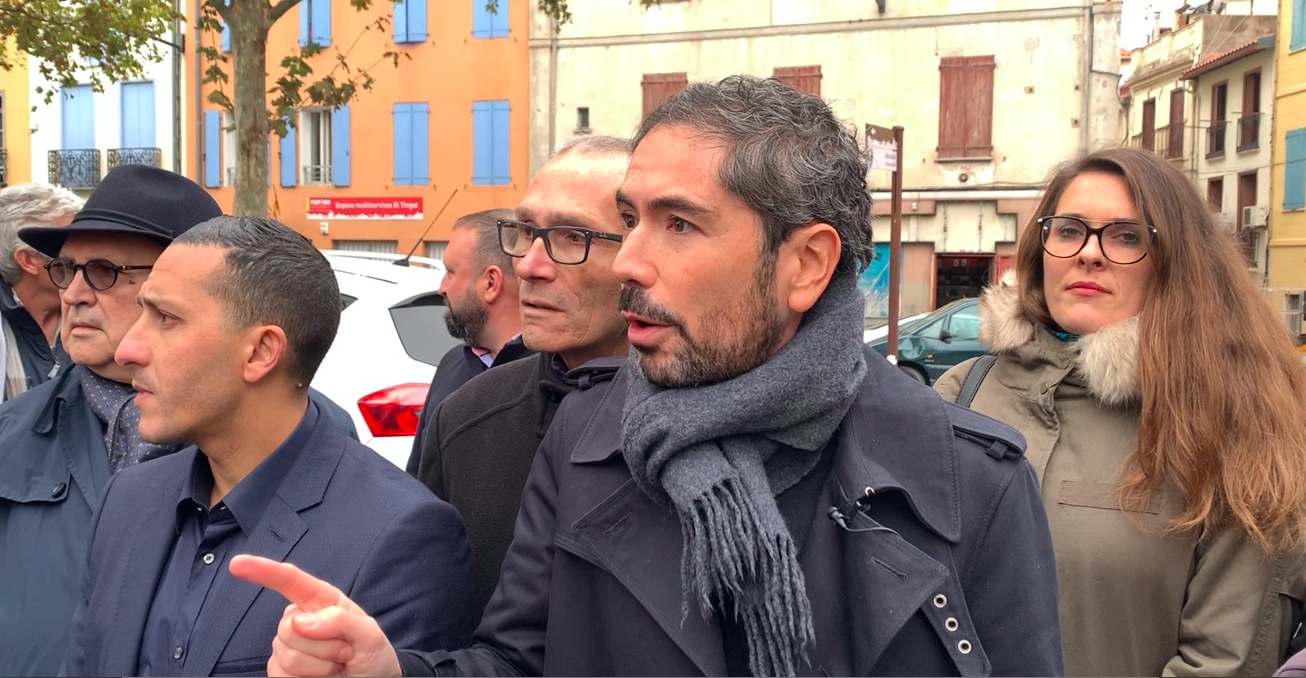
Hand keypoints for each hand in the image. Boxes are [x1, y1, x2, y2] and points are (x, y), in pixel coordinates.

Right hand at [229, 554, 401, 676]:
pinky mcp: (280, 670)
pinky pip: (281, 675)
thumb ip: (341, 620)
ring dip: (320, 665)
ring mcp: (287, 646)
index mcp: (321, 601)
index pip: (290, 581)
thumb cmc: (372, 656)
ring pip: (286, 655)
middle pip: (289, 628)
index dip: (263, 570)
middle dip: (323, 645)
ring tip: (336, 664)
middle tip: (345, 652)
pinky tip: (322, 676)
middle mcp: (299, 620)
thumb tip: (302, 622)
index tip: (238, 564)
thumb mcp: (370, 634)